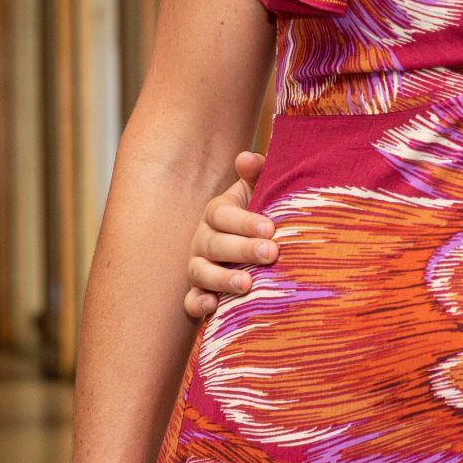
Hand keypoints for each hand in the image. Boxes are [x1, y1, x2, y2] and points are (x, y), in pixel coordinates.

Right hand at [181, 151, 272, 319]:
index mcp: (218, 214)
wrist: (254, 249)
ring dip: (222, 279)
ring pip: (200, 272)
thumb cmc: (260, 215)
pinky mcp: (200, 293)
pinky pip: (191, 301)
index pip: (222, 214)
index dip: (244, 221)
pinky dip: (198, 304)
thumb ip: (256, 174)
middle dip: (243, 249)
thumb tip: (247, 157)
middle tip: (271, 253)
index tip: (270, 228)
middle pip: (214, 244)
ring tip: (247, 284)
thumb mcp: (259, 191)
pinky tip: (213, 306)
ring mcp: (199, 267)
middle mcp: (204, 240)